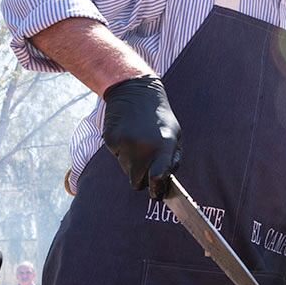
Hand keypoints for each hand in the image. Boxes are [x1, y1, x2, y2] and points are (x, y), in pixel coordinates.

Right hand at [101, 75, 181, 198]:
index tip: (157, 193)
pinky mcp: (111, 140)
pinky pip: (116, 157)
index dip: (156, 189)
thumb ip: (172, 160)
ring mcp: (126, 143)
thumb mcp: (175, 135)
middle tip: (145, 161)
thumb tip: (164, 182)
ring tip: (137, 142)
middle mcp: (144, 146)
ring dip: (131, 163)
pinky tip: (127, 135)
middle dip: (142, 177)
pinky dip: (121, 151)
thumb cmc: (158, 117)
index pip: (157, 178)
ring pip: (126, 171)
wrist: (135, 91)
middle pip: (137, 182)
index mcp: (164, 145)